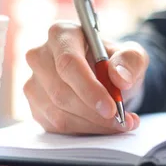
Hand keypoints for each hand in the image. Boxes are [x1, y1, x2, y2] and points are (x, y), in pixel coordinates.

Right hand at [24, 22, 148, 134]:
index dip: (89, 89)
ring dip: (93, 124)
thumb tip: (119, 78)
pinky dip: (84, 130)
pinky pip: (57, 127)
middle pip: (61, 92)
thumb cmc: (115, 62)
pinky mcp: (35, 107)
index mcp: (61, 34)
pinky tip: (103, 126)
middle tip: (123, 121)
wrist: (105, 77)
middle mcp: (39, 56)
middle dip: (95, 113)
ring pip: (59, 114)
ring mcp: (33, 83)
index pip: (68, 64)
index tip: (112, 108)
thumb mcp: (132, 56)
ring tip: (120, 124)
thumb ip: (131, 61)